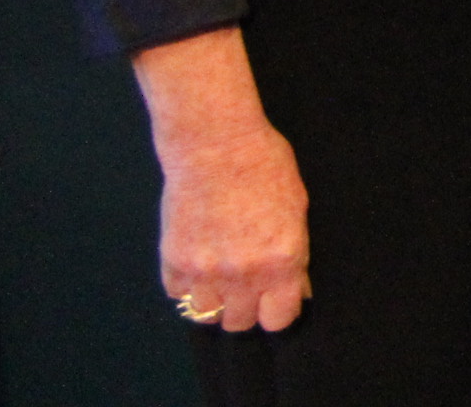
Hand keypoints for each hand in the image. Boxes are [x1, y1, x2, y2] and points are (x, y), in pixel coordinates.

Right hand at [131, 28, 310, 332]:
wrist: (215, 145)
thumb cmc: (265, 166)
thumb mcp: (297, 208)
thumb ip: (295, 255)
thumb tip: (297, 290)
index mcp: (281, 260)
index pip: (279, 320)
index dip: (278, 311)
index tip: (276, 300)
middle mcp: (243, 273)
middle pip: (240, 323)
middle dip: (247, 308)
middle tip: (248, 286)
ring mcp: (204, 270)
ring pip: (207, 315)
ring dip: (216, 301)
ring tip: (222, 276)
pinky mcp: (173, 262)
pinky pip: (179, 294)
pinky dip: (188, 285)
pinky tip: (199, 260)